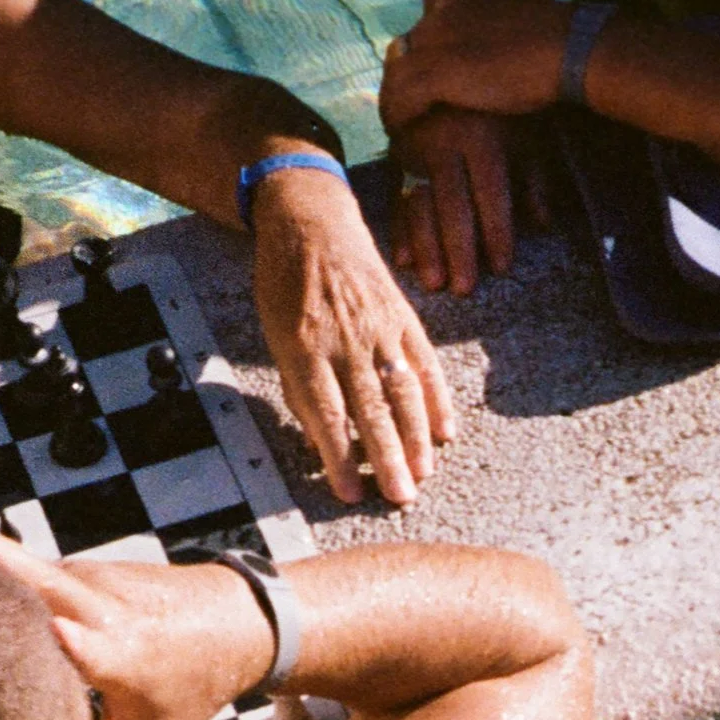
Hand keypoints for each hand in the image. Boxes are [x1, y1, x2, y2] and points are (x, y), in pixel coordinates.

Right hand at [0, 529, 268, 719]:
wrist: (232, 619)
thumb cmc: (189, 689)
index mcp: (125, 657)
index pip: (92, 645)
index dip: (72, 640)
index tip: (52, 630)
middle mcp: (103, 609)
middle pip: (45, 580)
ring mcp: (89, 578)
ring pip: (25, 568)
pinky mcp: (78, 566)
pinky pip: (27, 570)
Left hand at [250, 165, 452, 509]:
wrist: (311, 221)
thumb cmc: (284, 283)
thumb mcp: (274, 335)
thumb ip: (299, 388)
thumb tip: (321, 441)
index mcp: (305, 346)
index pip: (327, 413)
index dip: (340, 457)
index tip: (351, 492)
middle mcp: (346, 339)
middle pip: (371, 410)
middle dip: (387, 458)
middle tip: (401, 498)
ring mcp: (379, 327)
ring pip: (403, 392)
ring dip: (416, 438)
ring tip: (424, 473)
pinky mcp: (403, 317)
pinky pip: (425, 364)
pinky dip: (437, 400)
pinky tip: (445, 431)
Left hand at [380, 0, 574, 133]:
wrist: (572, 45)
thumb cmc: (561, 40)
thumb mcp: (521, 25)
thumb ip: (500, 33)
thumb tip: (504, 51)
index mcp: (458, 7)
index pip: (419, 36)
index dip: (415, 65)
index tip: (418, 91)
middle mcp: (440, 20)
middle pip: (399, 56)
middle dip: (397, 85)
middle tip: (400, 115)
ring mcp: (438, 45)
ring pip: (394, 79)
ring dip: (391, 106)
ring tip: (395, 131)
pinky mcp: (441, 73)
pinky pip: (401, 100)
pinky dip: (396, 119)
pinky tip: (400, 136)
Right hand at [390, 103, 552, 296]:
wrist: (445, 73)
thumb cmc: (499, 114)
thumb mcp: (524, 137)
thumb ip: (533, 179)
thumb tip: (542, 223)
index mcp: (481, 137)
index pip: (490, 192)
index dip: (496, 231)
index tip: (502, 268)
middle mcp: (444, 142)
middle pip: (451, 203)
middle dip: (458, 249)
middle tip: (463, 289)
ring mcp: (414, 150)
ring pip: (419, 204)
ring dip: (425, 247)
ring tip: (433, 283)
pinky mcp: (395, 157)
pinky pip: (395, 198)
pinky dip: (398, 230)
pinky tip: (403, 260)